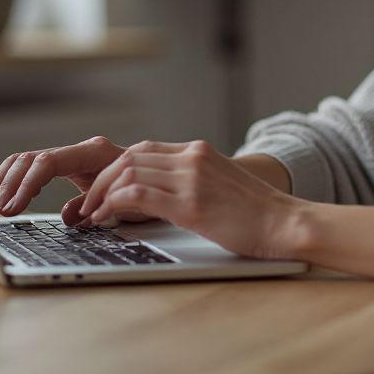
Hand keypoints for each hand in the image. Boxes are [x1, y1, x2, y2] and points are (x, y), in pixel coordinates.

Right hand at [0, 135, 155, 226]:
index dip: (26, 185)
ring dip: (6, 182)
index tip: (12, 209)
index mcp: (94, 152)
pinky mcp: (68, 166)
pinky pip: (34, 169)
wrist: (160, 180)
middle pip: (31, 159)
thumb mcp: (125, 202)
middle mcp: (81, 150)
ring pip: (27, 161)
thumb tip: (70, 218)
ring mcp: (73, 156)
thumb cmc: (145, 190)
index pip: (48, 162)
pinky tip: (4, 200)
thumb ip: (96, 206)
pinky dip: (15, 182)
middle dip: (9, 184)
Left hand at [77, 139, 304, 259]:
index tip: (101, 192)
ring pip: (128, 172)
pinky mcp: (191, 203)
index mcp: (198, 151)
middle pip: (130, 158)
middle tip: (87, 205)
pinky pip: (137, 194)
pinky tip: (106, 218)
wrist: (285, 223)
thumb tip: (156, 195)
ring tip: (92, 214)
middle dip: (101, 181)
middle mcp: (192, 157)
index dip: (114, 170)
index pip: (143, 150)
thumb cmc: (256, 214)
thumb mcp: (219, 185)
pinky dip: (113, 205)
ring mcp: (191, 178)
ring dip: (102, 193)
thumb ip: (190, 181)